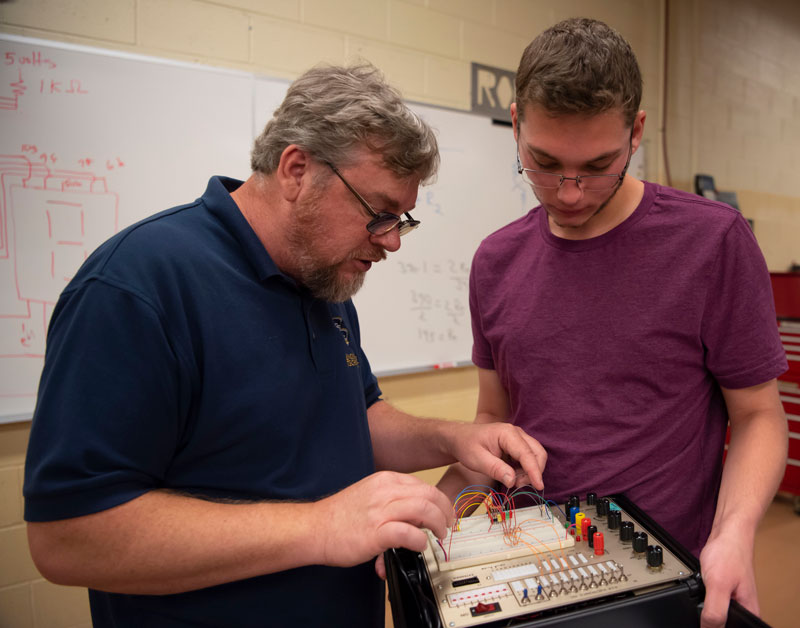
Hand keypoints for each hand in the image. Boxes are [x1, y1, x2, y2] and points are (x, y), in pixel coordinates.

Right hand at [315, 471, 453, 571]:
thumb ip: (394, 499)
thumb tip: (418, 514)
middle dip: (445, 511)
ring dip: (438, 524)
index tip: (444, 513)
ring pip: (424, 510)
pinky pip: (409, 533)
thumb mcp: (370, 495)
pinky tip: (418, 545)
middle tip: (447, 525)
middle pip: (430, 495)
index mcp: (385, 480)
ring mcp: (380, 511)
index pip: (424, 485)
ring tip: (438, 535)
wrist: (314, 528)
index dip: (440, 501)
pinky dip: (420, 540)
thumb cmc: (340, 516)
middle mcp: (384, 491)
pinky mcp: (376, 532)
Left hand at [445, 422, 546, 490]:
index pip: (527, 453)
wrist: (460, 438)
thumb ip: (495, 469)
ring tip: (513, 481)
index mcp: (507, 433)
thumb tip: (513, 481)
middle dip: (534, 472)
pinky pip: (529, 459)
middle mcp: (517, 433)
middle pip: (538, 453)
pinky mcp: (518, 446)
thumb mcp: (477, 459)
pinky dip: (525, 470)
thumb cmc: (466, 445)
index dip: (534, 471)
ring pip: (536, 456)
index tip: (539, 486)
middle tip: (517, 485)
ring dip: (530, 472)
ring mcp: (519, 438)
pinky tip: (512, 476)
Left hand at [698, 528, 759, 627]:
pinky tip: (702, 584)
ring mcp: (733, 597)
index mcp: (748, 612)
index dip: (714, 627)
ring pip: (714, 611)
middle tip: (707, 592)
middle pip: (721, 623)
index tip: (706, 615)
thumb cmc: (729, 553)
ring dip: (704, 603)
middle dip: (708, 613)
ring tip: (706, 585)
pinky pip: (710, 599)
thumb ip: (714, 610)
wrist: (728, 532)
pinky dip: (703, 594)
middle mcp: (743, 607)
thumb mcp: (718, 585)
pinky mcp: (723, 589)